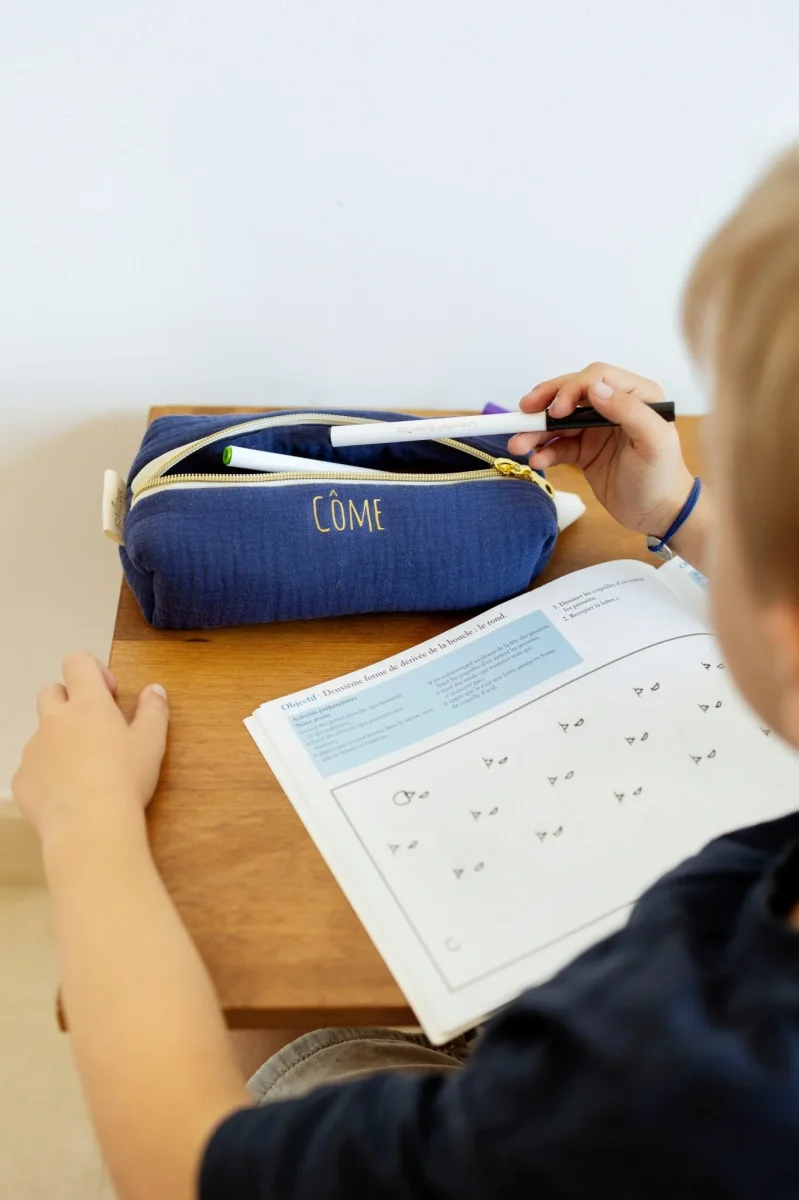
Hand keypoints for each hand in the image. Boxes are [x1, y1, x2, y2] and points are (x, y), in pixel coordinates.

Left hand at [13, 653, 168, 846]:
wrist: (90, 826)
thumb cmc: (126, 778)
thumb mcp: (152, 742)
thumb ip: (154, 711)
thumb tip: (155, 690)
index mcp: (87, 704)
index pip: (77, 662)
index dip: (92, 670)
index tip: (109, 694)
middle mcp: (54, 720)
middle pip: (50, 691)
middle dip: (69, 701)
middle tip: (94, 729)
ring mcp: (33, 749)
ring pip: (41, 733)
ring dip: (59, 742)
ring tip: (85, 771)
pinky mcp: (22, 779)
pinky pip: (33, 768)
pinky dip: (48, 775)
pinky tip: (69, 796)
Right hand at [508, 362, 693, 535]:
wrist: (659, 514)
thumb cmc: (662, 477)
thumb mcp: (654, 442)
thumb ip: (629, 411)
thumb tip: (595, 389)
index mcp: (636, 396)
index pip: (595, 378)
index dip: (571, 388)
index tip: (557, 410)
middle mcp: (614, 407)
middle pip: (571, 394)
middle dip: (544, 403)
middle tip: (523, 413)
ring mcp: (595, 429)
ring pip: (558, 420)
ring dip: (536, 430)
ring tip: (518, 445)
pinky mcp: (584, 451)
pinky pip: (558, 445)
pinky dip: (544, 451)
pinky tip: (537, 461)